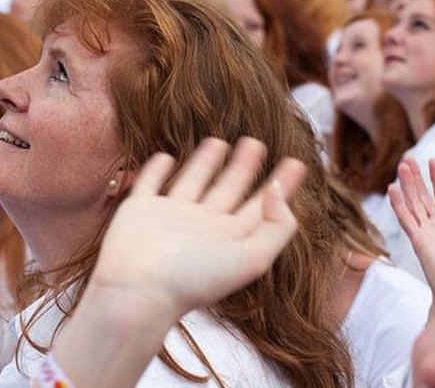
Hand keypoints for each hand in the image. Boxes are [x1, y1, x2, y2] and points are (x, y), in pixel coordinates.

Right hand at [90, 137, 306, 317]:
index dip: (281, 186)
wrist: (138, 292)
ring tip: (219, 141)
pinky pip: (151, 183)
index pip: (261, 207)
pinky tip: (165, 156)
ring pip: (193, 182)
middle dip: (245, 167)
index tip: (296, 162)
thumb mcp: (252, 258)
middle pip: (229, 190)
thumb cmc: (194, 280)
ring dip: (206, 162)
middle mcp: (203, 227)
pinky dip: (157, 169)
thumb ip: (276, 225)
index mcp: (230, 239)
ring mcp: (170, 218)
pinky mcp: (140, 211)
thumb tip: (278, 189)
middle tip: (256, 142)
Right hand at [388, 158, 434, 315]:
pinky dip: (398, 204)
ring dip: (407, 184)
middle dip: (416, 176)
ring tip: (402, 165)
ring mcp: (425, 231)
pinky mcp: (418, 240)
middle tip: (408, 158)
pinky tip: (392, 189)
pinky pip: (405, 219)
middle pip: (423, 195)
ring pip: (413, 202)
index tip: (433, 161)